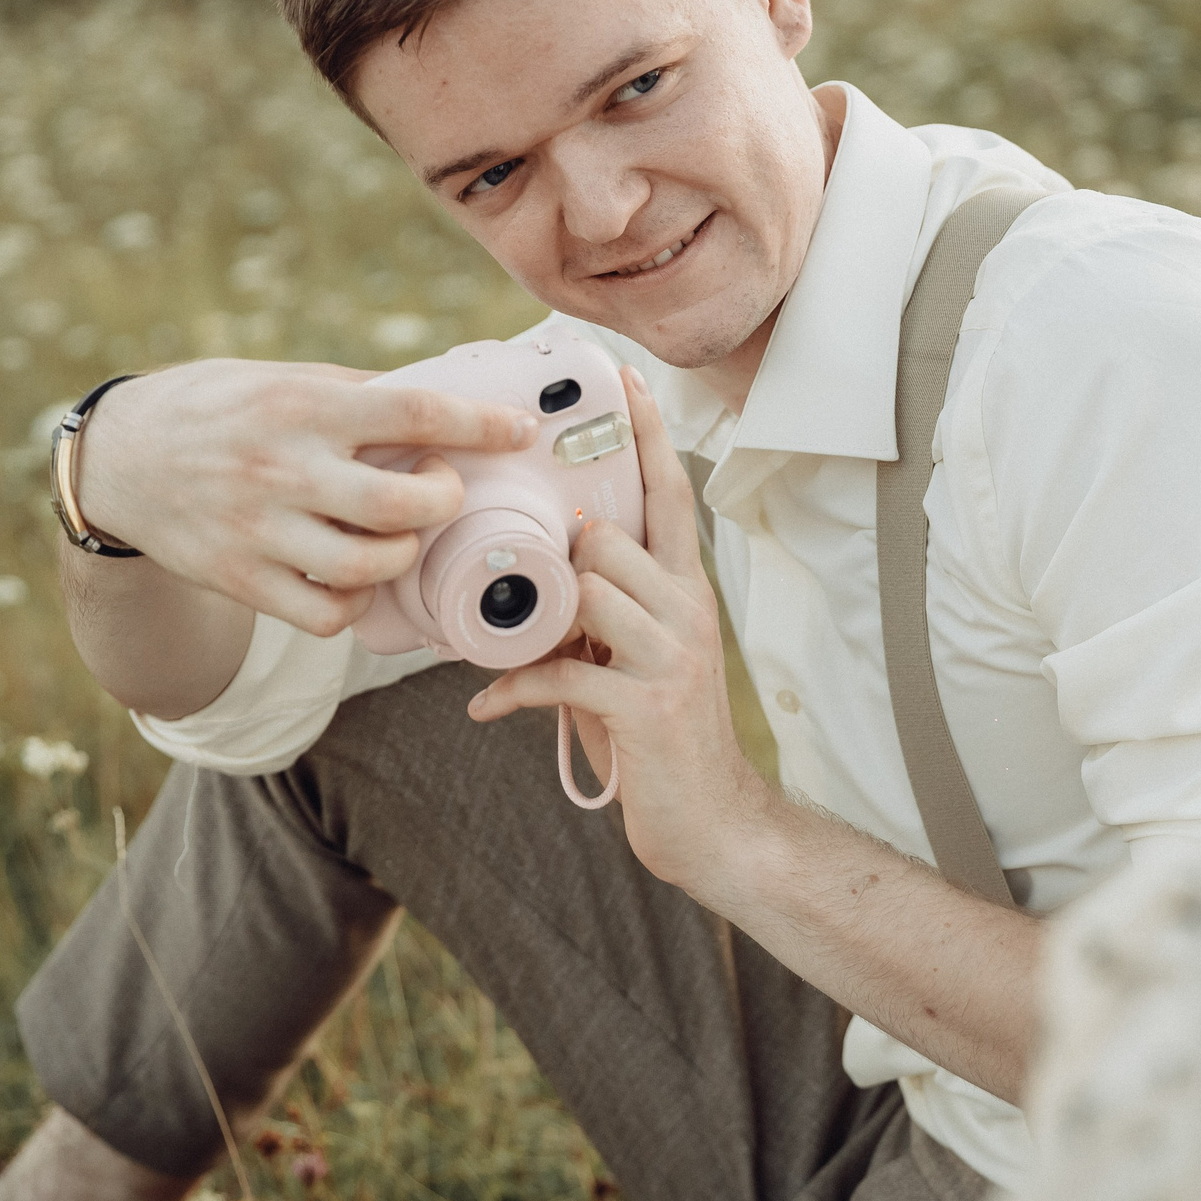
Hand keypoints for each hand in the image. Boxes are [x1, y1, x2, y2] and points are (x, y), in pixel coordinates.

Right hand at [72, 359, 538, 636]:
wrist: (116, 458)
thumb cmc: (218, 408)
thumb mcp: (282, 379)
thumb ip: (359, 393)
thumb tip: (449, 396)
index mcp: (302, 407)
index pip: (414, 412)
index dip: (480, 424)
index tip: (519, 429)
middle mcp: (283, 469)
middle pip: (402, 504)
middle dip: (443, 499)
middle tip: (440, 487)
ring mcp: (260, 530)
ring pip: (369, 565)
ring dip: (405, 555)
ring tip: (399, 534)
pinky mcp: (241, 580)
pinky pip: (327, 615)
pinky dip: (356, 602)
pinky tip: (355, 575)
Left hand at [466, 367, 771, 897]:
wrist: (713, 823)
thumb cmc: (659, 738)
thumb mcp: (636, 661)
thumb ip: (601, 613)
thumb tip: (539, 577)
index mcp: (686, 592)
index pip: (670, 495)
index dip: (648, 436)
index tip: (625, 378)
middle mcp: (688, 612)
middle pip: (610, 540)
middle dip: (558, 562)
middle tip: (521, 593)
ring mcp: (673, 658)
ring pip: (589, 594)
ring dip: (533, 624)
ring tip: (505, 651)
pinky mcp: (646, 706)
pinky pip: (561, 674)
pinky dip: (512, 690)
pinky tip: (487, 707)